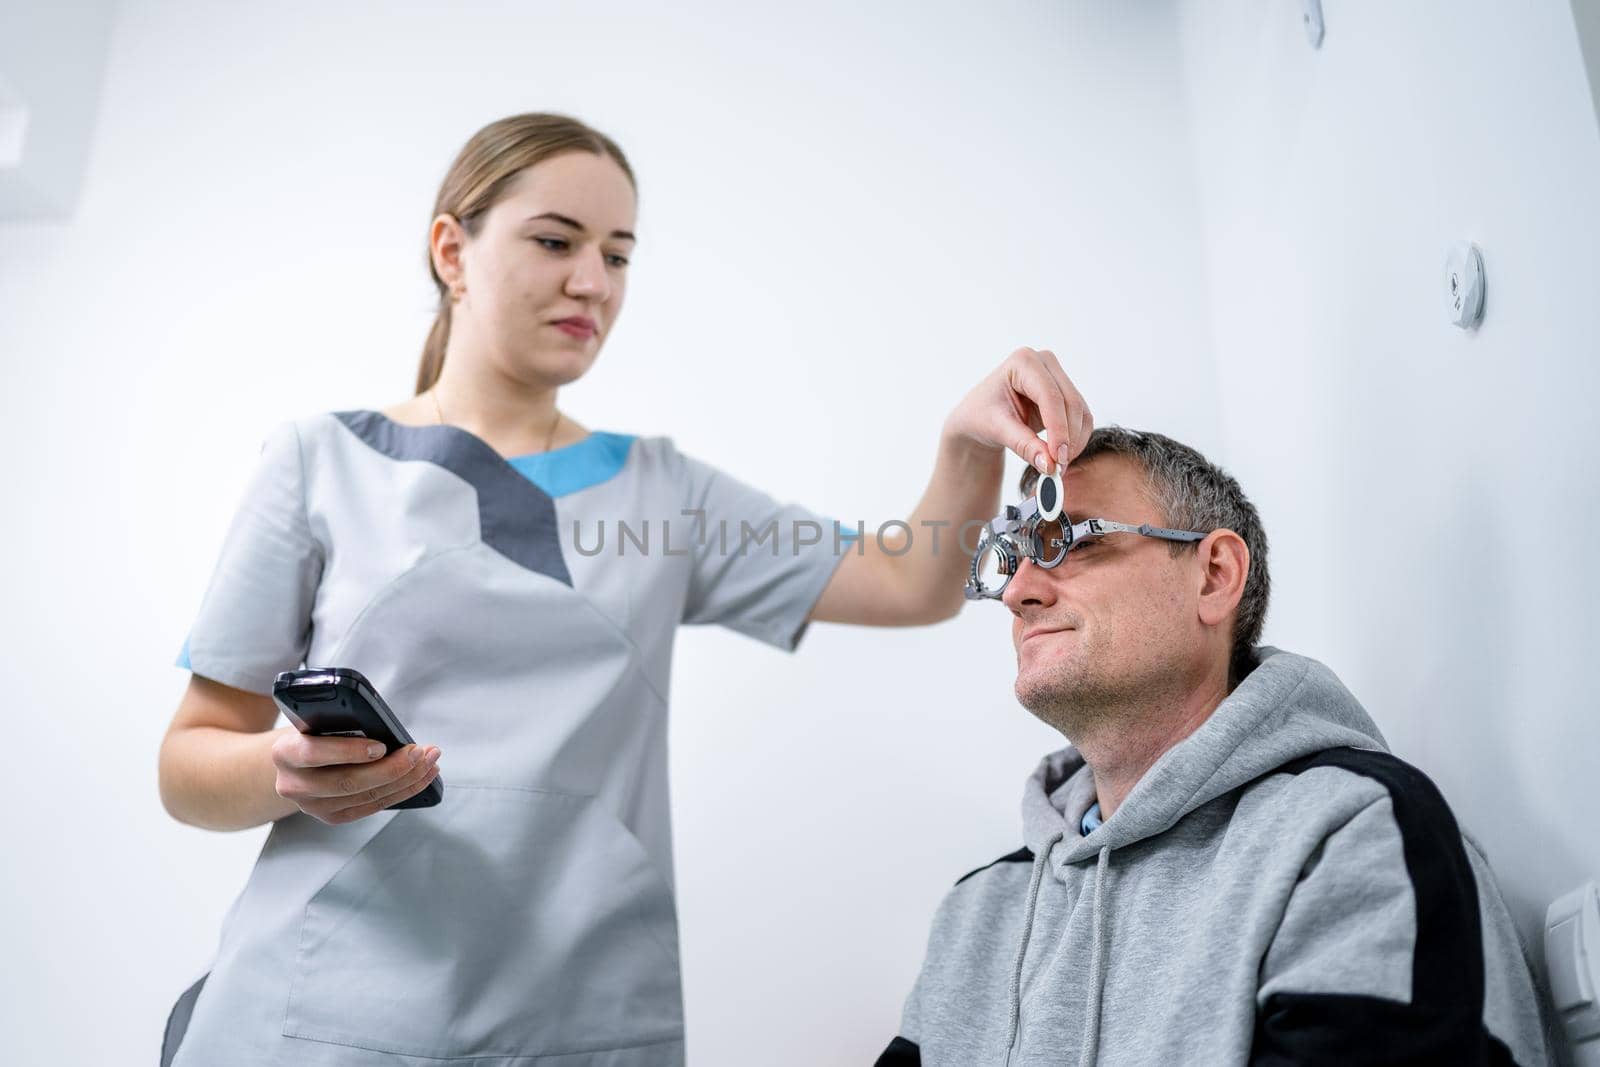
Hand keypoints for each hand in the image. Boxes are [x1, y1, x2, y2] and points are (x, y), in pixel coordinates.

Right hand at [270, 731, 440, 824]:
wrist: (296, 761)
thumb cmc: (314, 733)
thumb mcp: (317, 721)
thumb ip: (338, 722)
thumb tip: (384, 728)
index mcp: (285, 753)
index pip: (313, 753)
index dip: (348, 751)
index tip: (381, 746)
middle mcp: (294, 785)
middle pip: (347, 782)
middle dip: (391, 768)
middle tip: (419, 752)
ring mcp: (313, 806)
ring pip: (365, 797)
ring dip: (405, 779)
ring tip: (429, 761)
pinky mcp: (333, 817)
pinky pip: (373, 807)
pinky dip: (403, 791)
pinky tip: (422, 776)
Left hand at [943, 347, 1092, 471]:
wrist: (981, 416)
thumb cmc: (982, 415)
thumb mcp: (997, 429)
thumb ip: (1023, 445)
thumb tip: (1050, 465)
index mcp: (1023, 361)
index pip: (1050, 396)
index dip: (1058, 428)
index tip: (1058, 458)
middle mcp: (1045, 363)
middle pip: (1070, 402)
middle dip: (1068, 438)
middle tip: (1059, 468)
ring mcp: (1058, 376)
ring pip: (1080, 411)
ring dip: (1074, 442)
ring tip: (1057, 466)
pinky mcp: (1066, 393)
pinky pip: (1082, 418)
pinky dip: (1076, 439)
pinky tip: (1061, 456)